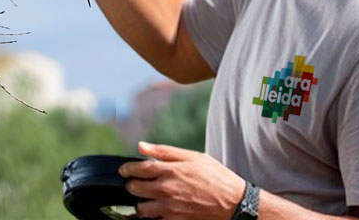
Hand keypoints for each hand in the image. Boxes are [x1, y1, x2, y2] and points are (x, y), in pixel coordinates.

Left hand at [120, 141, 245, 219]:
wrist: (235, 204)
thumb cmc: (216, 177)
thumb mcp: (193, 157)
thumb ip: (165, 152)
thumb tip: (141, 146)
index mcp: (171, 171)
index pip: (138, 169)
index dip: (127, 169)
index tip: (123, 170)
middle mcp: (167, 190)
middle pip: (135, 189)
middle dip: (133, 186)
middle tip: (136, 184)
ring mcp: (171, 208)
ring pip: (142, 209)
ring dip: (142, 203)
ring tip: (148, 199)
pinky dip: (155, 216)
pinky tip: (160, 211)